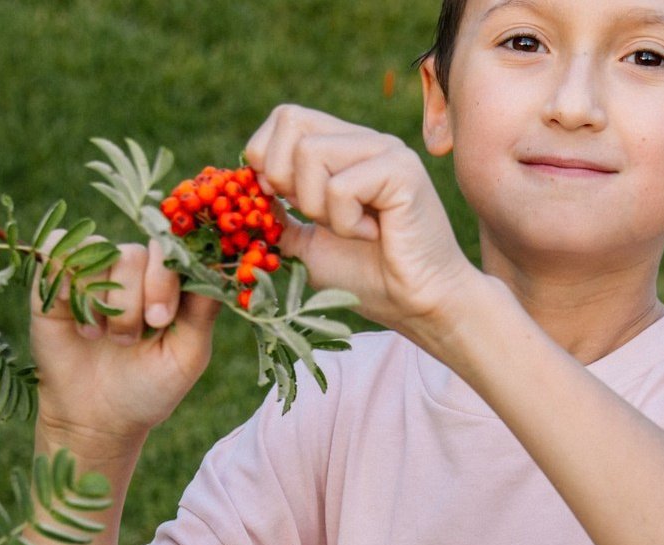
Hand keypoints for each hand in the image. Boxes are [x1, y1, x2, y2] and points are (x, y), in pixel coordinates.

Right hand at [30, 234, 219, 459]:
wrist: (96, 417)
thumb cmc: (148, 388)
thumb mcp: (185, 357)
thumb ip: (202, 312)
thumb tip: (216, 266)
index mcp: (169, 286)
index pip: (173, 254)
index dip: (165, 280)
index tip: (160, 320)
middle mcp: (133, 273)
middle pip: (135, 254)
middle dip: (132, 301)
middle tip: (127, 342)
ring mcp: (94, 272)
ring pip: (99, 253)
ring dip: (100, 301)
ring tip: (100, 338)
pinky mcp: (55, 279)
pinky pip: (58, 250)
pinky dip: (65, 275)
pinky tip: (72, 311)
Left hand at [245, 106, 476, 342]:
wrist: (418, 306)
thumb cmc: (369, 279)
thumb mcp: (307, 245)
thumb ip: (278, 216)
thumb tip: (244, 192)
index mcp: (341, 149)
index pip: (284, 118)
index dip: (267, 159)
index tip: (284, 204)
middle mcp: (362, 140)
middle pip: (291, 120)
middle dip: (284, 179)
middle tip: (318, 218)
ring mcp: (384, 150)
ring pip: (310, 153)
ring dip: (318, 208)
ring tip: (353, 230)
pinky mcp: (402, 170)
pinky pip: (341, 186)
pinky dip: (346, 223)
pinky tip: (375, 235)